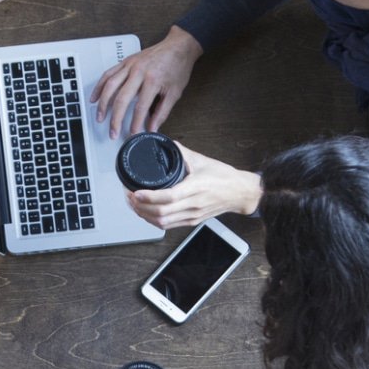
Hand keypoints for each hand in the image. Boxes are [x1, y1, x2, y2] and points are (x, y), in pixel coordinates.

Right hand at [93, 27, 202, 138]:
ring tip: (100, 117)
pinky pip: (108, 74)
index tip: (132, 134)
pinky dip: (100, 86)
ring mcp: (130, 65)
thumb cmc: (177, 67)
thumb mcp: (175, 93)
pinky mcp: (125, 61)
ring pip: (110, 86)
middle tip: (113, 132)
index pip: (140, 108)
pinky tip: (95, 97)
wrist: (178, 46)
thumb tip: (152, 127)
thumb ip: (162, 112)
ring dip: (103, 104)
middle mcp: (139, 72)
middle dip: (115, 119)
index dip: (135, 124)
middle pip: (121, 99)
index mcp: (153, 80)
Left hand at [128, 143, 261, 229]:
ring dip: (144, 215)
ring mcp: (192, 215)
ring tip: (133, 205)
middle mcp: (193, 204)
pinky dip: (153, 221)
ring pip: (163, 222)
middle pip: (161, 213)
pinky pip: (169, 225)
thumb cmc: (223, 177)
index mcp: (196, 188)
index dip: (148, 197)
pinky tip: (145, 213)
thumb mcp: (202, 160)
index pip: (168, 196)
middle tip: (129, 196)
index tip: (135, 191)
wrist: (239, 193)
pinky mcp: (192, 221)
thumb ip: (182, 152)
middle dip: (140, 207)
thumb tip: (166, 143)